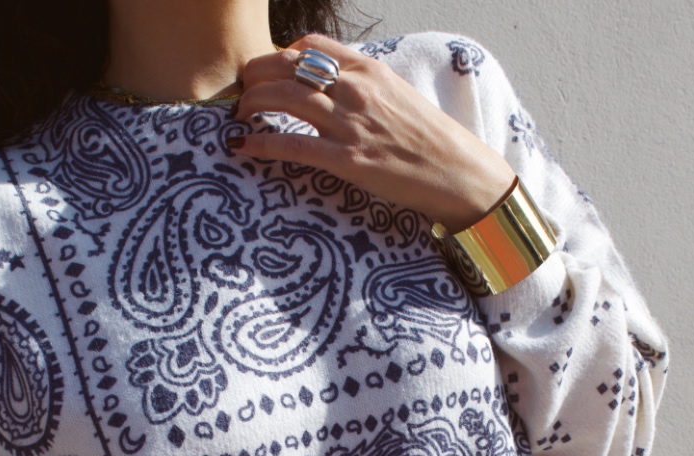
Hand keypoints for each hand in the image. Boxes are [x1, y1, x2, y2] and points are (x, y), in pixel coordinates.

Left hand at [233, 34, 514, 232]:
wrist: (455, 171)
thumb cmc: (429, 140)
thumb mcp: (398, 96)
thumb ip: (364, 87)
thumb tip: (336, 88)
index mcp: (369, 70)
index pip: (311, 45)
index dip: (280, 54)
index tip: (268, 70)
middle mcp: (356, 90)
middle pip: (287, 67)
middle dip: (255, 76)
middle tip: (241, 92)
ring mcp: (350, 124)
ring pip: (283, 99)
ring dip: (251, 104)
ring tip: (238, 115)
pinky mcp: (347, 159)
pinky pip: (292, 145)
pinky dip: (261, 143)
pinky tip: (242, 145)